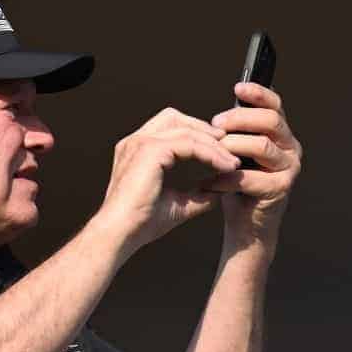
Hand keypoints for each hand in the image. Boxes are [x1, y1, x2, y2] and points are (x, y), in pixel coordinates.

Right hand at [96, 108, 242, 257]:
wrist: (120, 234)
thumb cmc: (140, 223)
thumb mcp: (176, 205)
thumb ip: (197, 195)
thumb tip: (220, 191)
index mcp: (136, 149)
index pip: (168, 126)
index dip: (196, 133)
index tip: (220, 149)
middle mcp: (136, 141)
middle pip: (175, 118)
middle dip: (203, 129)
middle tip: (228, 146)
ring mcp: (140, 143)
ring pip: (184, 129)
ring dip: (212, 143)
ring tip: (231, 160)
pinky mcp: (149, 150)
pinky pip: (187, 143)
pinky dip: (209, 152)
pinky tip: (224, 166)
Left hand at [206, 82, 301, 247]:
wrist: (245, 223)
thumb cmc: (238, 184)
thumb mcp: (237, 152)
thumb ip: (236, 132)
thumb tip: (220, 116)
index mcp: (279, 133)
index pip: (275, 105)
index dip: (258, 93)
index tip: (238, 88)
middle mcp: (290, 147)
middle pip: (270, 120)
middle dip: (240, 119)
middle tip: (216, 124)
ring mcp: (289, 167)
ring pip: (262, 146)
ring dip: (233, 146)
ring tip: (212, 152)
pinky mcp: (282, 188)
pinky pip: (252, 177)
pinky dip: (227, 179)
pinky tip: (210, 182)